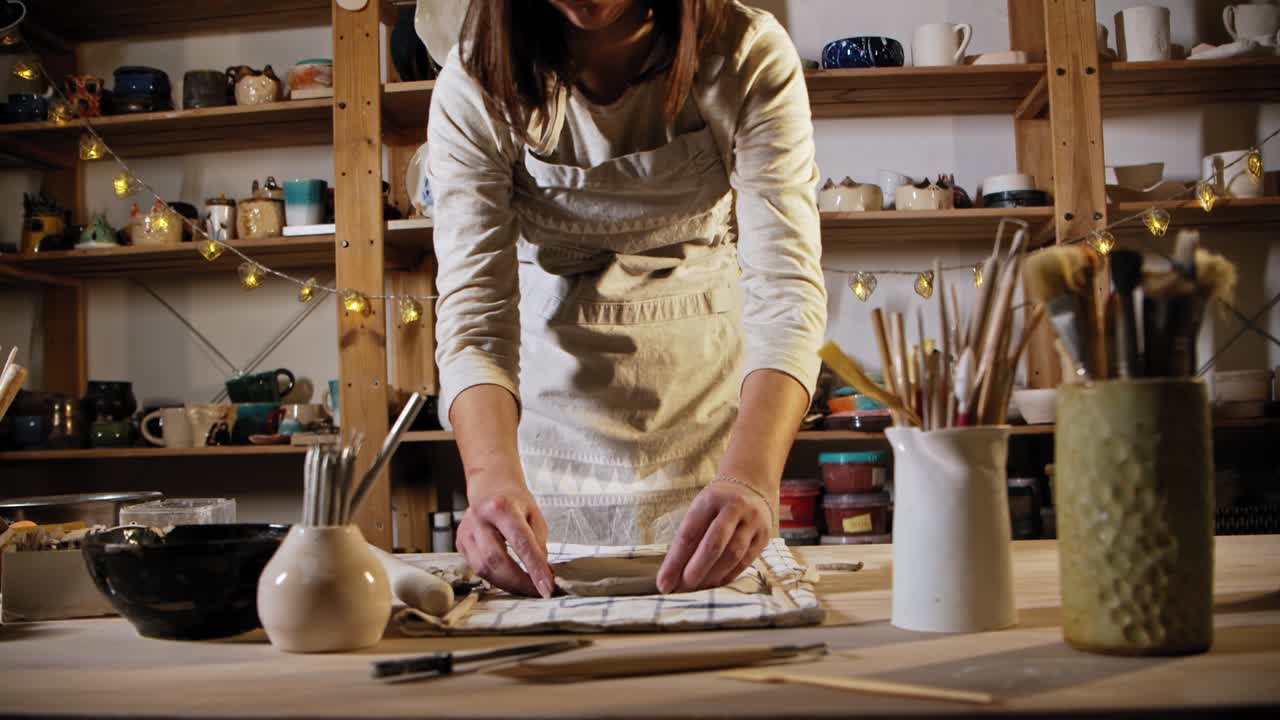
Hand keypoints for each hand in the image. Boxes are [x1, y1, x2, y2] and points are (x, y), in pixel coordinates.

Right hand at [457, 473, 554, 597]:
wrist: (490, 486)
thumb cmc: (514, 501)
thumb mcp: (534, 515)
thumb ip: (539, 543)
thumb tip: (542, 572)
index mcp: (502, 506)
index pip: (521, 542)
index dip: (535, 568)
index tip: (547, 586)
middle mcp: (480, 518)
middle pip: (497, 559)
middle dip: (519, 581)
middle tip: (538, 590)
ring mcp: (466, 530)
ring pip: (483, 568)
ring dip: (507, 584)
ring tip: (526, 586)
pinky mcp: (460, 542)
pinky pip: (477, 568)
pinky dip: (496, 578)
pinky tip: (509, 578)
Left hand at [656, 479, 771, 593]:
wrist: (751, 486)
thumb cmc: (717, 503)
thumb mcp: (700, 509)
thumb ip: (689, 537)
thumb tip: (672, 574)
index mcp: (710, 499)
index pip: (688, 533)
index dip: (674, 561)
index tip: (663, 583)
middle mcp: (734, 508)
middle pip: (713, 544)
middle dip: (695, 570)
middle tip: (681, 589)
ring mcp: (752, 522)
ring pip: (732, 555)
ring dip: (712, 577)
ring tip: (697, 590)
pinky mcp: (763, 536)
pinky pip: (745, 561)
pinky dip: (728, 576)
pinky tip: (715, 585)